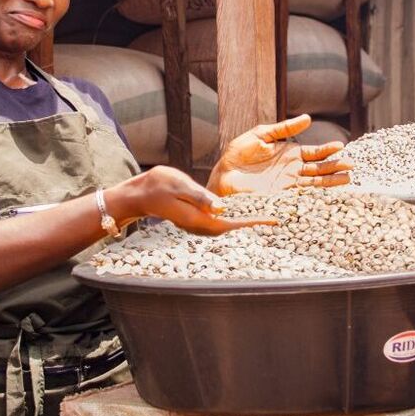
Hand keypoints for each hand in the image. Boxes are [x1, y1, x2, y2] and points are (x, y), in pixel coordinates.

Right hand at [124, 166, 275, 235]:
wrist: (139, 194)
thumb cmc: (158, 185)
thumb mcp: (181, 186)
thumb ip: (201, 197)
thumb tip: (223, 208)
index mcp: (198, 220)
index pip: (231, 225)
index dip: (253, 224)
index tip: (271, 222)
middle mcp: (199, 227)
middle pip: (232, 230)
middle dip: (252, 226)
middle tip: (275, 220)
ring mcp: (196, 226)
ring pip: (226, 228)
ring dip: (244, 224)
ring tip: (263, 217)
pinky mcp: (195, 221)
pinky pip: (218, 223)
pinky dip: (232, 220)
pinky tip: (241, 213)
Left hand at [207, 114, 352, 195]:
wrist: (224, 174)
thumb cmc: (240, 153)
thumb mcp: (262, 134)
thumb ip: (284, 128)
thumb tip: (308, 119)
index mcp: (291, 154)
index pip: (315, 152)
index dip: (328, 150)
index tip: (341, 147)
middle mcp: (293, 170)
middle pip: (319, 168)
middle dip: (335, 167)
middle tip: (352, 165)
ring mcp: (288, 184)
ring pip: (315, 182)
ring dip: (331, 181)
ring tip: (347, 179)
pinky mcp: (281, 196)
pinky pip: (301, 195)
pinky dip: (314, 195)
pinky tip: (327, 194)